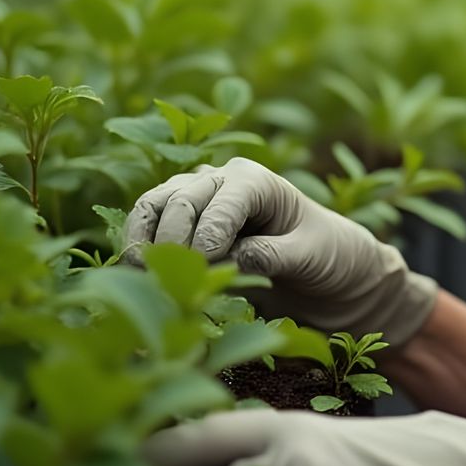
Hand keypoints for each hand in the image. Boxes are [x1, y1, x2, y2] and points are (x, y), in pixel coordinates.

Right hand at [123, 156, 439, 345]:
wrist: (328, 274)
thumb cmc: (328, 256)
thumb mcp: (312, 256)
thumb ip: (274, 255)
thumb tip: (232, 258)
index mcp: (255, 180)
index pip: (220, 202)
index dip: (208, 236)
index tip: (208, 268)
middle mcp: (221, 181)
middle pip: (178, 201)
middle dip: (173, 243)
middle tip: (176, 285)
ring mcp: (195, 200)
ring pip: (151, 208)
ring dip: (144, 243)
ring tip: (149, 280)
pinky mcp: (179, 226)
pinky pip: (145, 228)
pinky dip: (137, 250)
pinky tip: (141, 279)